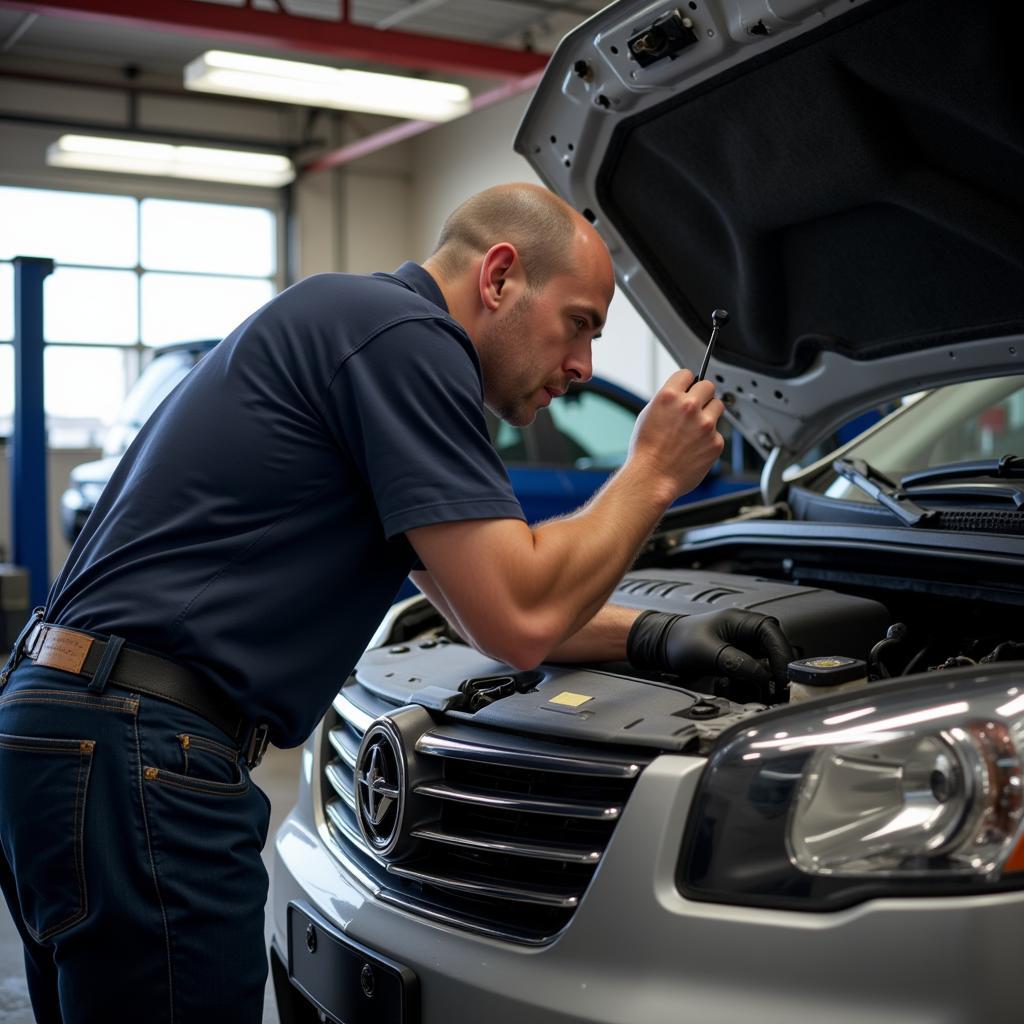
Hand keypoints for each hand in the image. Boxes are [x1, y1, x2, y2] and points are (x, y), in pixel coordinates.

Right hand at [627, 369, 724, 501]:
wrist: (652, 478)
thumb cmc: (646, 451)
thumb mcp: (648, 415)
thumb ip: (668, 401)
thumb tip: (682, 394)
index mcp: (669, 396)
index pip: (687, 374)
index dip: (686, 383)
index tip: (687, 389)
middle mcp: (689, 407)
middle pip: (708, 386)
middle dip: (702, 395)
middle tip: (695, 408)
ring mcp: (705, 424)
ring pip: (718, 406)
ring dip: (709, 413)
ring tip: (695, 429)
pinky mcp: (716, 441)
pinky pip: (717, 432)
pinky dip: (708, 438)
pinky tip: (694, 447)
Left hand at [627, 608, 793, 696]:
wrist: (661, 645)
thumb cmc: (679, 640)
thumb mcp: (707, 652)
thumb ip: (736, 663)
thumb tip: (762, 676)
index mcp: (742, 620)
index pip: (772, 633)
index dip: (781, 655)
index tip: (783, 676)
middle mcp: (747, 632)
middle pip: (773, 651)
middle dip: (773, 672)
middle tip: (772, 690)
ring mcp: (744, 646)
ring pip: (765, 665)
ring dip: (760, 681)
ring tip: (752, 691)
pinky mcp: (738, 660)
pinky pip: (752, 673)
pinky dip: (749, 684)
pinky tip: (737, 688)